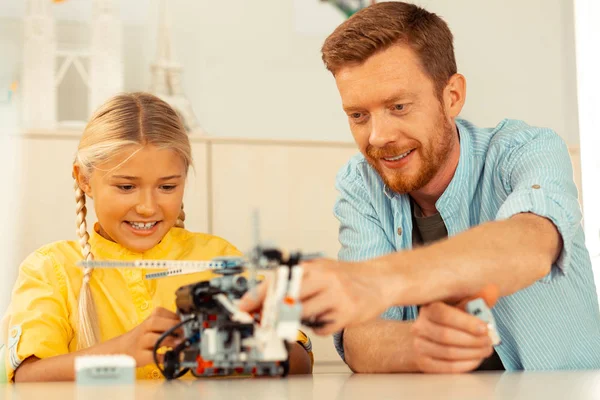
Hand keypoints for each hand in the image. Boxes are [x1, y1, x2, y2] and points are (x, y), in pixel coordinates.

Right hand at [116, 307, 182, 366]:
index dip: (177, 318)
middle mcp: (144, 328)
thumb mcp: (154, 325)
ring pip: (153, 338)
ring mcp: (141, 342)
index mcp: (150, 318)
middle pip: (156, 322)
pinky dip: (163, 357)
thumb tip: (187, 327)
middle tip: (185, 333)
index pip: (163, 313)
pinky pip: (152, 356)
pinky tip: (171, 357)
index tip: (187, 324)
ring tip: (180, 344)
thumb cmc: (144, 336)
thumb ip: (170, 324)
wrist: (122, 349)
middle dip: (172, 327)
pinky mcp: (140, 355)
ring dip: (169, 340)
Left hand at [239, 258, 390, 334]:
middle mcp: (325, 280)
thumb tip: (266, 292)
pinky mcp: (347, 314)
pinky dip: (318, 327)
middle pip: (288, 300)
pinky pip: (321, 328)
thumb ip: (296, 279)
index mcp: (314, 267)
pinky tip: (325, 318)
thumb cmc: (346, 275)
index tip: (245, 306)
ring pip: (303, 316)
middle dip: (273, 312)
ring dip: (299, 319)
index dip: (258, 295)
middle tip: (266, 319)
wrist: (379, 280)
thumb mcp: (320, 268)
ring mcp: (337, 297)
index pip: (279, 279)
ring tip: (309, 312)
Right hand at [410, 287, 498, 372]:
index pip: (443, 314)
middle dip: (473, 340)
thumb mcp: (461, 306)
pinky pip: (447, 367)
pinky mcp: (424, 362)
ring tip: (485, 349)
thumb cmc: (450, 320)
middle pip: (446, 335)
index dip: (466, 322)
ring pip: (448, 352)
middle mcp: (419, 326)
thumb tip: (492, 290)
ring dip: (472, 353)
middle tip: (489, 341)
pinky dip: (466, 364)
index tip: (485, 328)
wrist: (427, 337)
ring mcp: (419, 345)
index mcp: (428, 308)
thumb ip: (476, 300)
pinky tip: (476, 358)